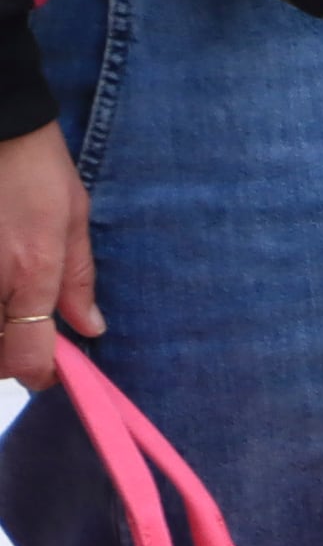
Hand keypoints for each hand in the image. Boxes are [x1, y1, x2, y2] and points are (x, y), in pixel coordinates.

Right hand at [0, 123, 98, 395]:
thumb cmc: (37, 170)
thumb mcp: (73, 218)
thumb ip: (78, 280)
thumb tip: (90, 329)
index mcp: (32, 272)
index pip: (26, 357)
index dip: (39, 375)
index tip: (50, 373)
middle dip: (9, 358)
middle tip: (27, 334)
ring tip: (9, 308)